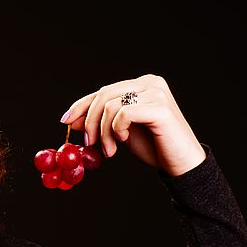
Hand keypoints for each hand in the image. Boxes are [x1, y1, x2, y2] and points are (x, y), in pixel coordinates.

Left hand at [60, 74, 205, 176]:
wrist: (181, 164)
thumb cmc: (154, 147)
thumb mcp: (120, 132)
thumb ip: (101, 122)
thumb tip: (71, 119)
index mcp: (142, 84)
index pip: (104, 91)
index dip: (81, 105)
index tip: (65, 120)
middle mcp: (150, 83)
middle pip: (104, 96)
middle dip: (90, 122)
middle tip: (89, 144)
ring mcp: (156, 93)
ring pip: (110, 106)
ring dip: (103, 132)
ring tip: (110, 150)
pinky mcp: (160, 107)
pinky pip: (123, 114)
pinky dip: (117, 130)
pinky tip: (124, 141)